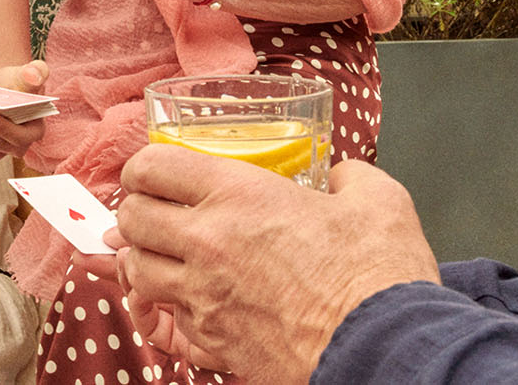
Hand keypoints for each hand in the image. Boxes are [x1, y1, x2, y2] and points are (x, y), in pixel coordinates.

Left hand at [114, 145, 439, 382]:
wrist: (386, 352)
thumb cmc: (381, 277)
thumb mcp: (377, 201)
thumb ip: (348, 177)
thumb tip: (341, 175)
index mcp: (238, 193)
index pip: (153, 166)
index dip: (144, 168)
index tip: (151, 176)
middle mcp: (209, 239)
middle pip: (131, 217)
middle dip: (135, 212)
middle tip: (152, 214)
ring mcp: (205, 293)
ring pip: (137, 271)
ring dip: (144, 261)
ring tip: (163, 257)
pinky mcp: (214, 339)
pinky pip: (170, 318)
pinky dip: (173, 308)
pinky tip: (193, 301)